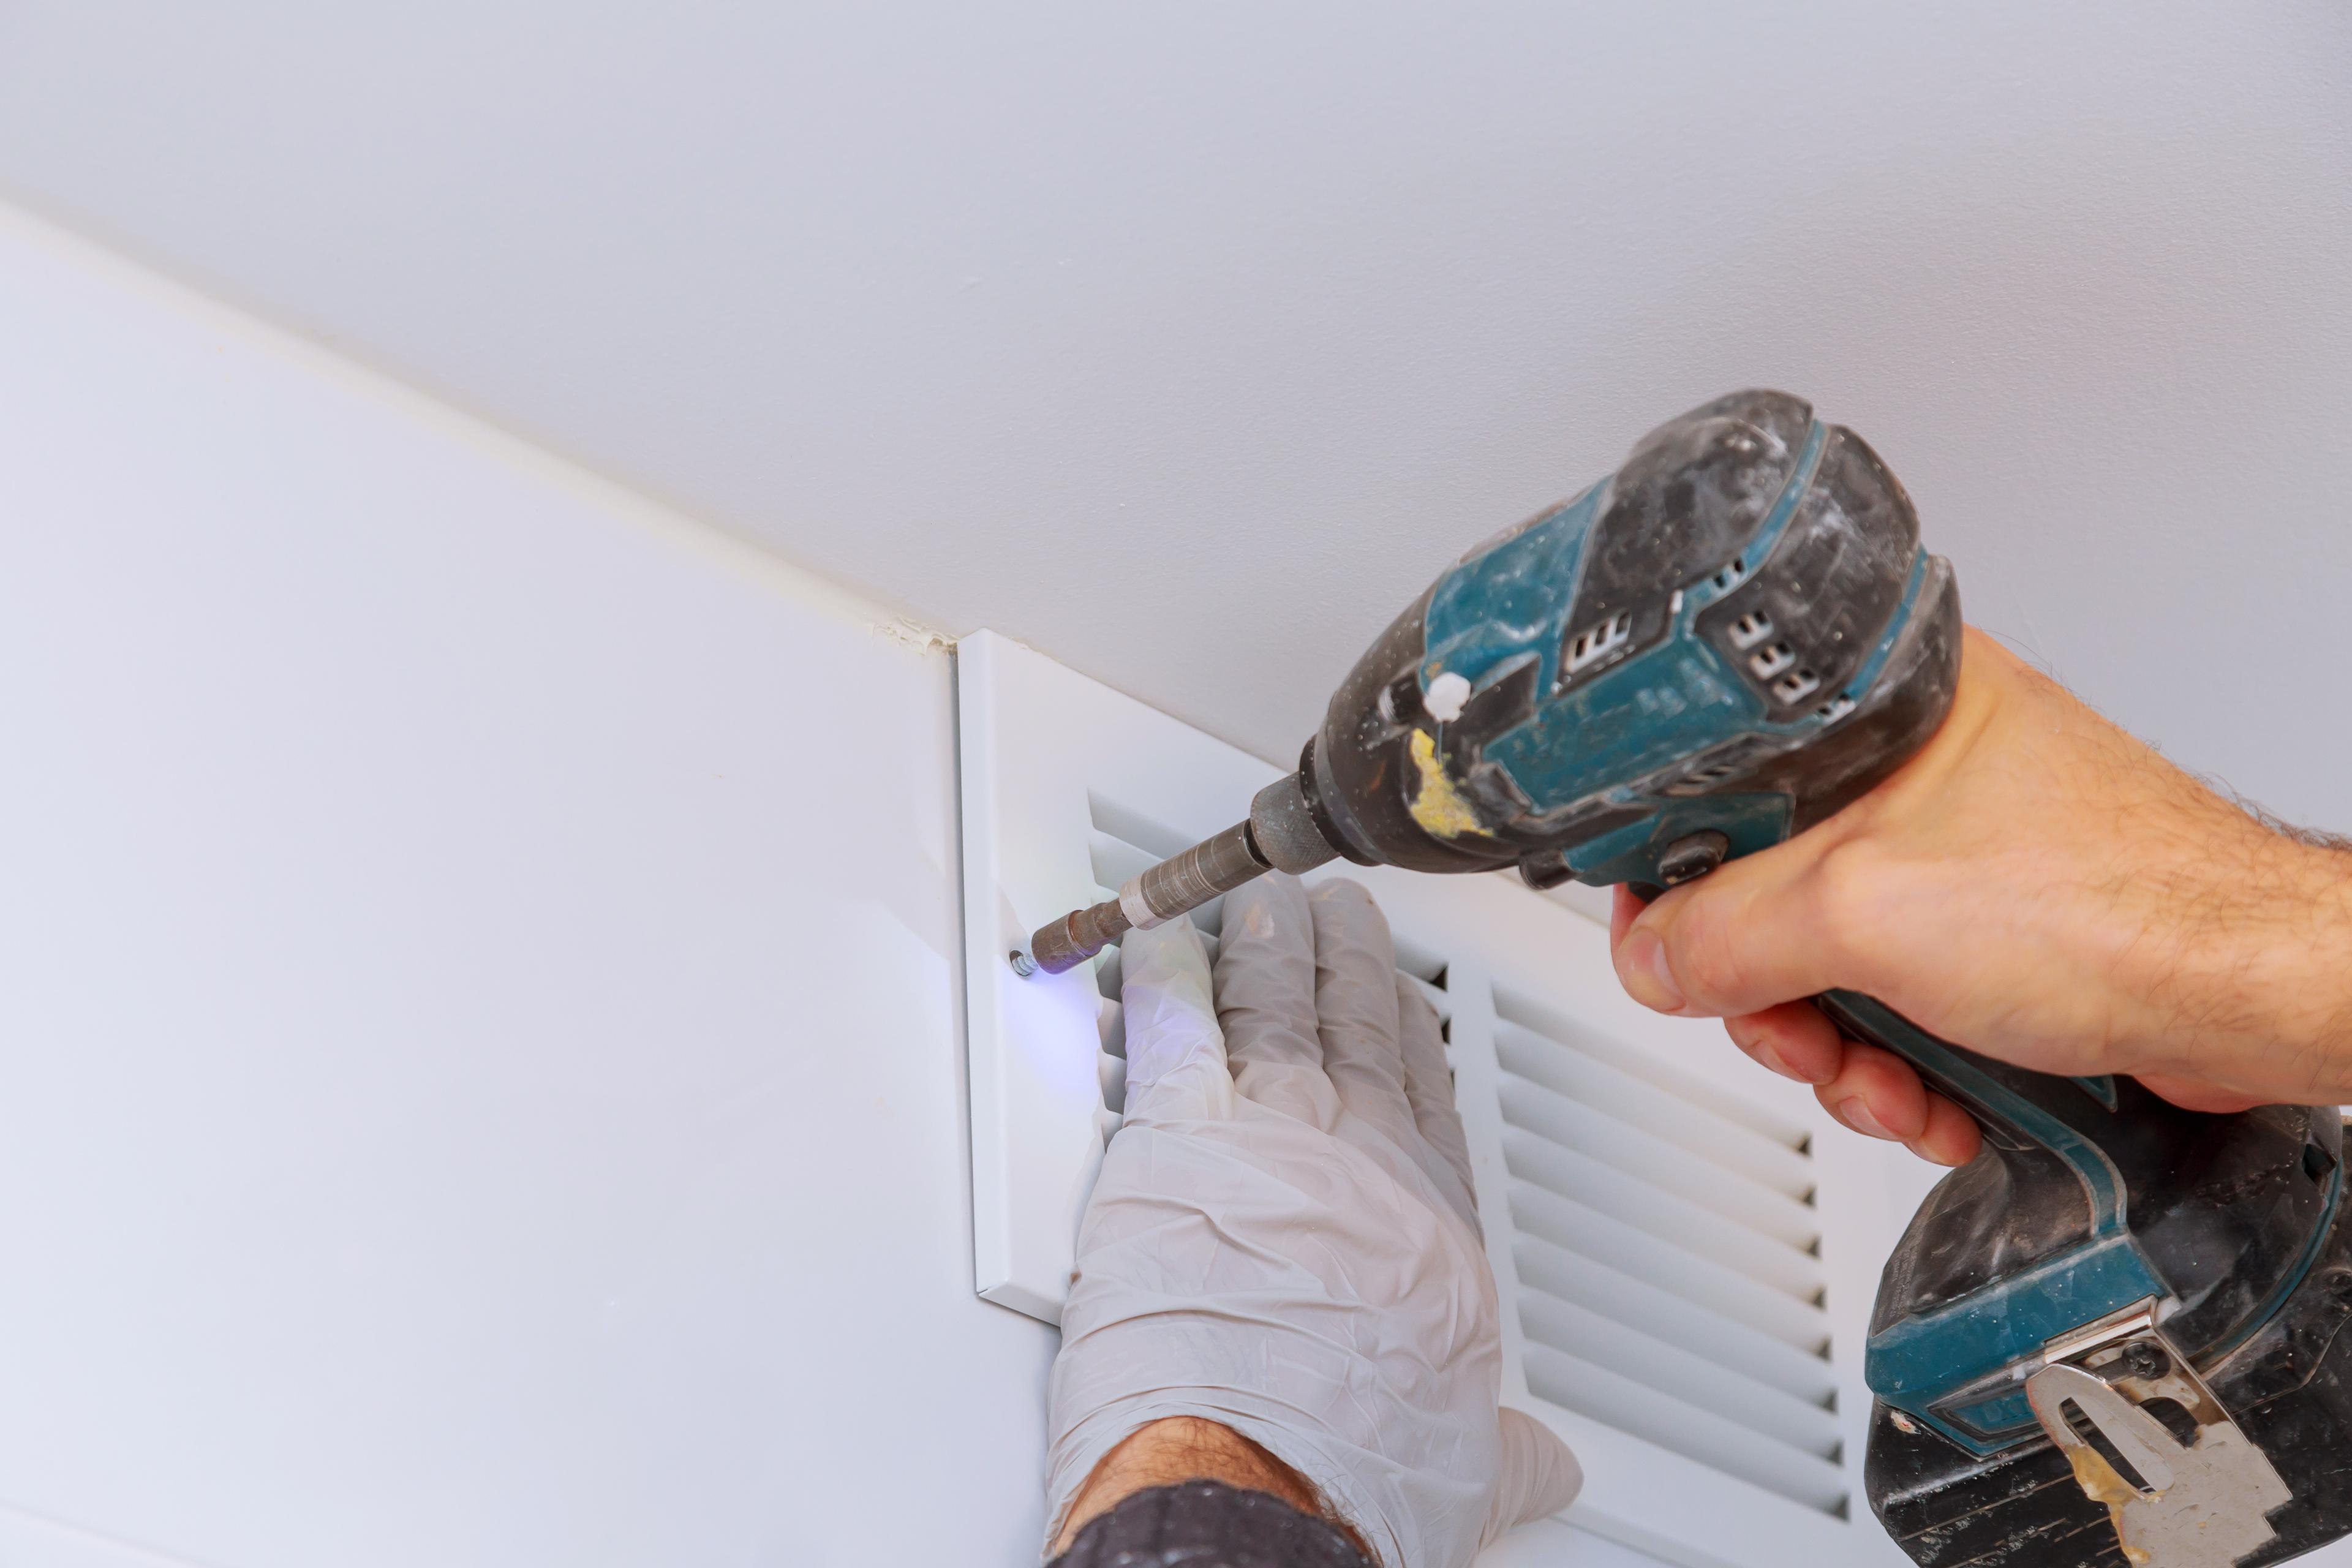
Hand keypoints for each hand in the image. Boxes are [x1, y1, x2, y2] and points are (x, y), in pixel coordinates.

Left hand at [1044, 875, 1579, 1567]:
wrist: (1263, 1489)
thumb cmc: (1351, 1482)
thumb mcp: (1464, 1471)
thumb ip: (1507, 1450)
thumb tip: (1547, 1467)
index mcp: (1429, 1231)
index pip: (1427, 1105)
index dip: (1416, 1042)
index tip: (1407, 1005)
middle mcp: (1359, 1166)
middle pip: (1358, 1036)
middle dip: (1350, 966)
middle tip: (1345, 917)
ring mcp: (1270, 1141)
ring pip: (1276, 1010)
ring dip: (1270, 946)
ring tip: (1270, 902)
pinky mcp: (1175, 1143)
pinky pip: (1171, 1029)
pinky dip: (1163, 976)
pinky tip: (1159, 939)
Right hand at [1609, 628, 2351, 1165]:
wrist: (2252, 1000)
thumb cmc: (2123, 905)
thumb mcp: (1866, 911)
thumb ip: (1728, 933)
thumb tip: (1653, 958)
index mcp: (1888, 707)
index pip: (1722, 777)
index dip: (1682, 866)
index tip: (1673, 937)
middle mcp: (1924, 772)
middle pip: (1766, 890)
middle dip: (1781, 996)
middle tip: (1802, 1032)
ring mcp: (1961, 859)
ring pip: (1831, 964)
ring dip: (1845, 1050)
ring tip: (1892, 1081)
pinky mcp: (1995, 937)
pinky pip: (1895, 1002)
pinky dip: (1904, 1064)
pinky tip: (1940, 1092)